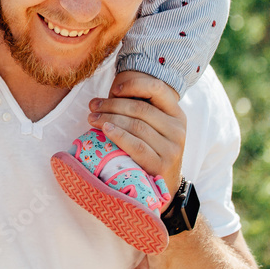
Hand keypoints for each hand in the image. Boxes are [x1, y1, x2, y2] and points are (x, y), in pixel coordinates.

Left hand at [86, 71, 185, 195]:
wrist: (165, 183)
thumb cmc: (151, 149)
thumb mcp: (152, 126)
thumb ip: (136, 110)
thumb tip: (100, 100)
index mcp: (176, 114)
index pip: (157, 88)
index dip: (134, 84)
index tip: (114, 89)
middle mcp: (177, 129)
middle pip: (140, 108)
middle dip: (112, 105)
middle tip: (93, 106)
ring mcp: (171, 148)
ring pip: (136, 125)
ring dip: (109, 119)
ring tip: (92, 118)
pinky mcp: (161, 165)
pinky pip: (136, 145)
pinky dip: (118, 135)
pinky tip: (105, 130)